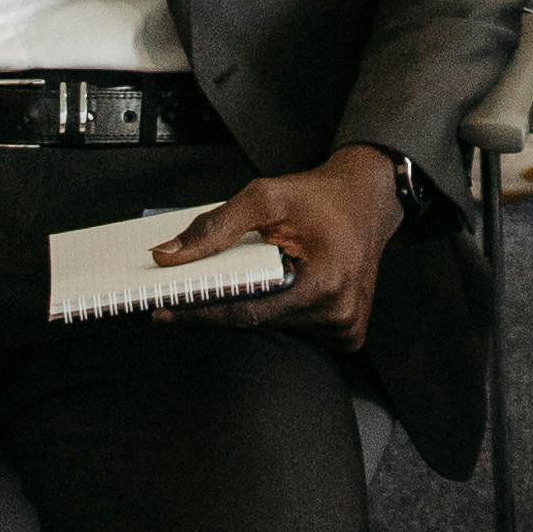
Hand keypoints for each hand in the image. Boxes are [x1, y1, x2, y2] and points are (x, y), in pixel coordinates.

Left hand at [163, 144, 401, 352]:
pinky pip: (296, 332)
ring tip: (259, 273)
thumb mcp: (266, 197)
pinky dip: (278, 312)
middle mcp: (340, 313)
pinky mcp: (348, 334)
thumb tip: (169, 255)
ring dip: (256, 307)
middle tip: (194, 287)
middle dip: (223, 306)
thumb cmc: (322, 197)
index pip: (249, 314)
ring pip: (276, 330)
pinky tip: (282, 287)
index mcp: (325, 283)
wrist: (367, 198)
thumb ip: (216, 227)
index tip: (164, 312)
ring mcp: (346, 328)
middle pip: (260, 324)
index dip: (202, 313)